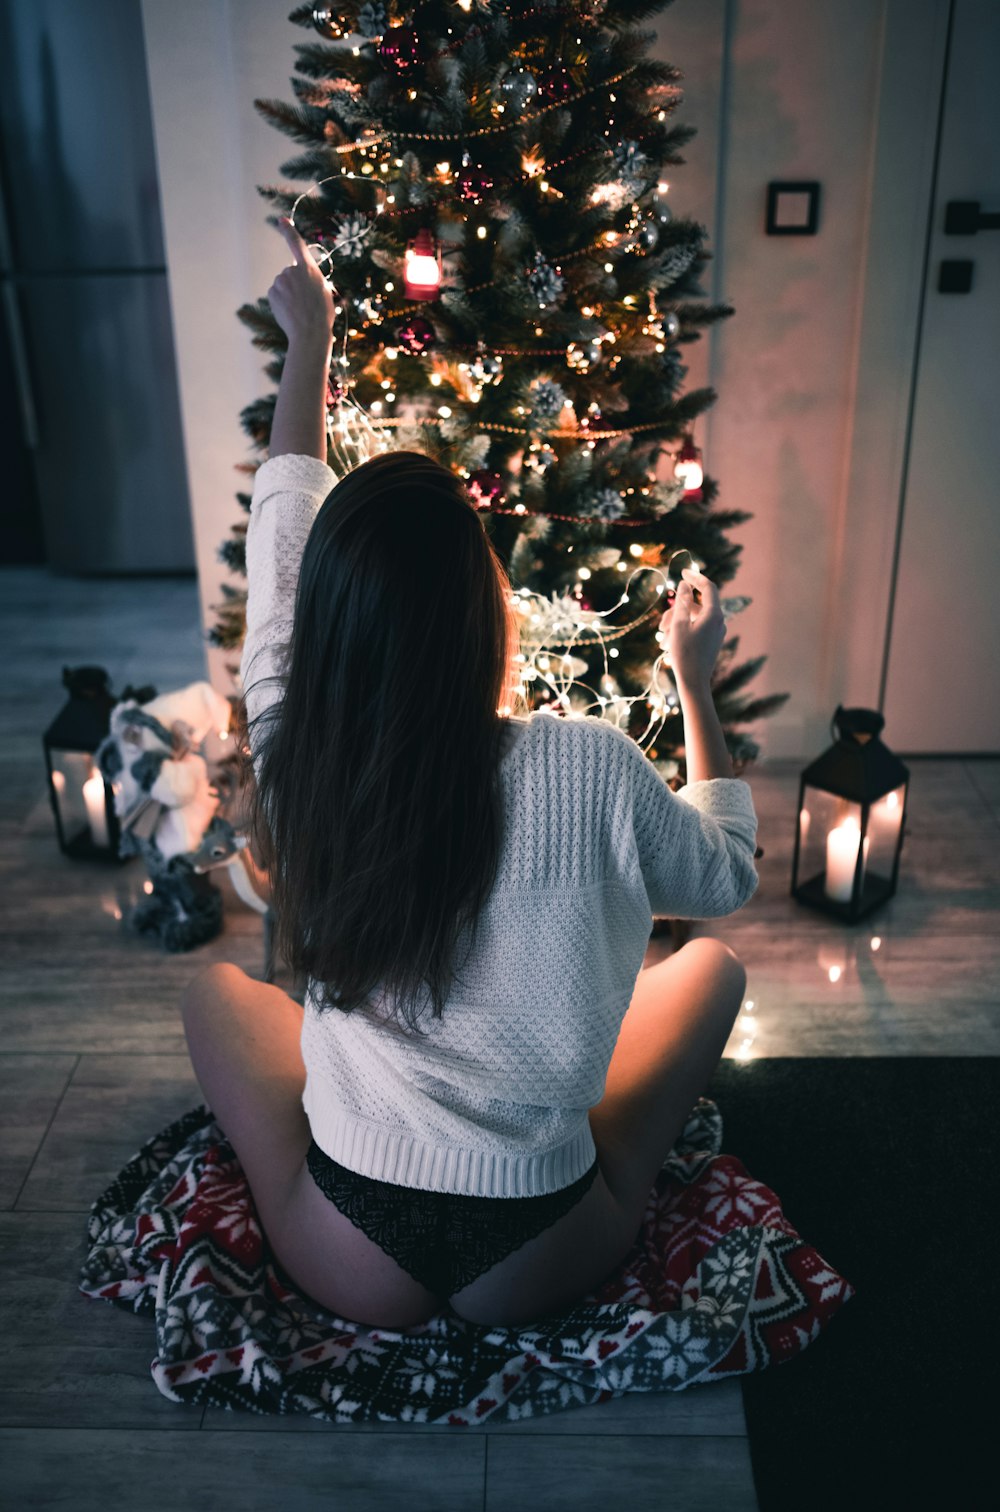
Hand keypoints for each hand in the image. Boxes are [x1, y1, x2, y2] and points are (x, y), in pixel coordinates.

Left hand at [267, 217, 334, 345]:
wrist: (310, 333)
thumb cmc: (322, 315)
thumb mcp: (324, 292)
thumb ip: (312, 280)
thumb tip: (301, 280)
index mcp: (309, 269)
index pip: (297, 244)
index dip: (289, 231)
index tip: (281, 220)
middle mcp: (293, 270)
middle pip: (291, 273)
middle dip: (296, 284)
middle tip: (306, 302)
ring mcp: (281, 280)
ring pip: (283, 285)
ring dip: (289, 294)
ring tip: (299, 309)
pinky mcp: (272, 291)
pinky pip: (276, 294)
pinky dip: (281, 302)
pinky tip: (289, 312)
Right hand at [659, 566, 726, 693]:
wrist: (694, 683)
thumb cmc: (685, 653)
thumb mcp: (679, 624)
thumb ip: (683, 602)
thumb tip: (685, 585)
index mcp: (714, 614)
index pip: (708, 587)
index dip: (695, 577)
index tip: (683, 572)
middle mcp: (718, 621)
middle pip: (695, 606)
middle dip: (676, 612)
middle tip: (662, 626)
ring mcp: (715, 632)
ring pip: (692, 619)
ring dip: (675, 625)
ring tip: (663, 640)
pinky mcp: (710, 641)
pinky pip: (695, 629)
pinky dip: (681, 632)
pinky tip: (668, 644)